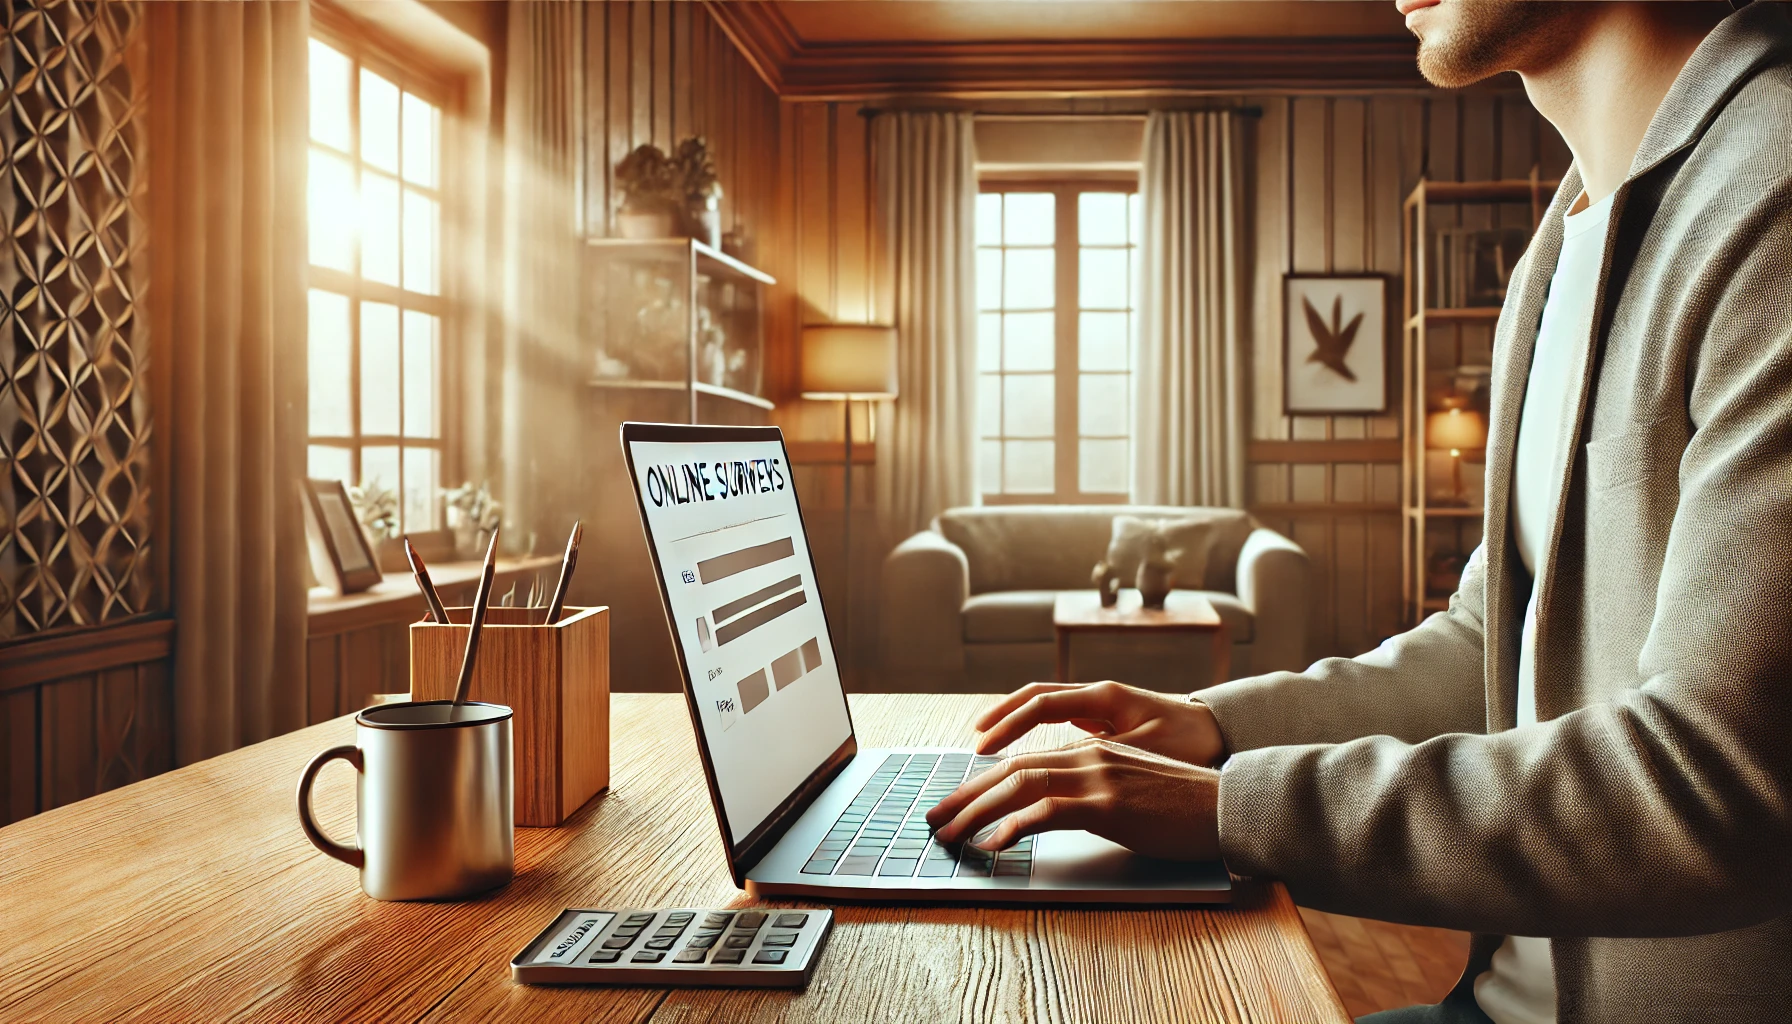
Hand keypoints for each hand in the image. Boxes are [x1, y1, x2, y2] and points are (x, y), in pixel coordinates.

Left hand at [923, 738, 1219, 860]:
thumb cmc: (1187, 806)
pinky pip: (1047, 811)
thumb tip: (1061, 808)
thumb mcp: (1133, 788)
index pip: (1024, 762)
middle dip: (966, 795)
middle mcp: (1089, 756)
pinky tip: (992, 844)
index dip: (984, 781)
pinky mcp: (1108, 805)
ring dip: (977, 811)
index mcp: (1092, 751)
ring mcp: (1097, 778)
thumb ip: (1096, 790)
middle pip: (1011, 770)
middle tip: (935, 819)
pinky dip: (1012, 826)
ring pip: (1019, 785)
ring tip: (949, 834)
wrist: (1230, 806)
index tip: (956, 802)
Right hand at [971, 681, 1226, 766]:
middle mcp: (1097, 695)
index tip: (983, 748)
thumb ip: (1101, 758)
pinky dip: (1034, 734)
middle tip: (973, 742)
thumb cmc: (1192, 743)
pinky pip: (1059, 722)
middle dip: (999, 720)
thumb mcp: (1148, 753)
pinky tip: (1021, 754)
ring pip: (1043, 708)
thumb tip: (1056, 768)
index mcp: (1105, 697)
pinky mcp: (1106, 723)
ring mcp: (1101, 708)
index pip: (1042, 704)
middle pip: (1033, 700)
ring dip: (1012, 724)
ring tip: (984, 747)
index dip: (1009, 725)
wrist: (1224, 733)